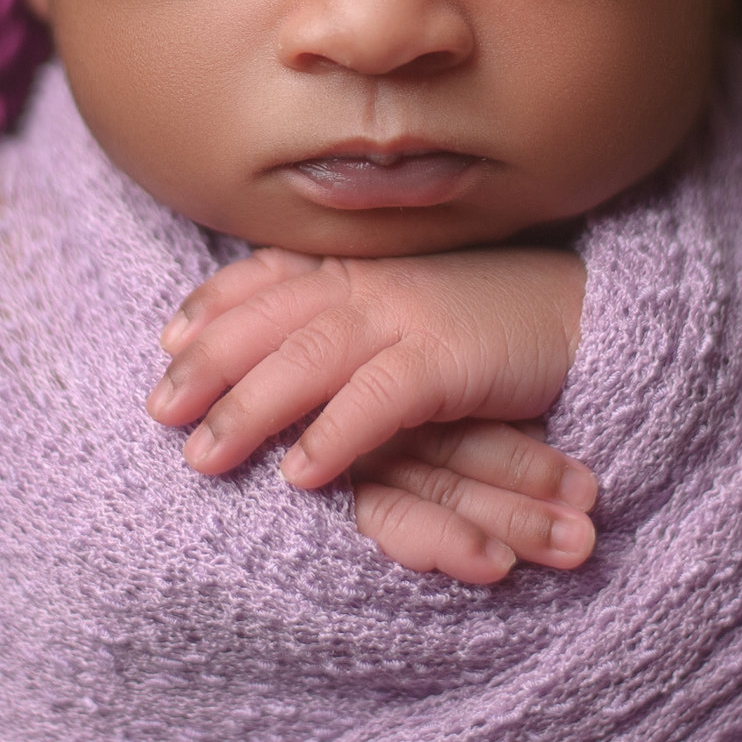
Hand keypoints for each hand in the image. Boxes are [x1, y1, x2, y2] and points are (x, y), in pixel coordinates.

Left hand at [147, 246, 591, 569]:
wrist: (584, 315)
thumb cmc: (492, 321)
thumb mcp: (410, 308)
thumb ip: (350, 321)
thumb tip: (281, 353)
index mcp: (360, 268)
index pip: (268, 278)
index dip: (213, 308)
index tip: (167, 343)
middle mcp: (373, 285)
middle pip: (268, 320)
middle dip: (206, 366)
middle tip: (158, 412)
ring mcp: (409, 317)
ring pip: (307, 359)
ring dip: (248, 410)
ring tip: (205, 458)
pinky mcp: (449, 360)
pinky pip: (379, 398)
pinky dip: (336, 433)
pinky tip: (300, 474)